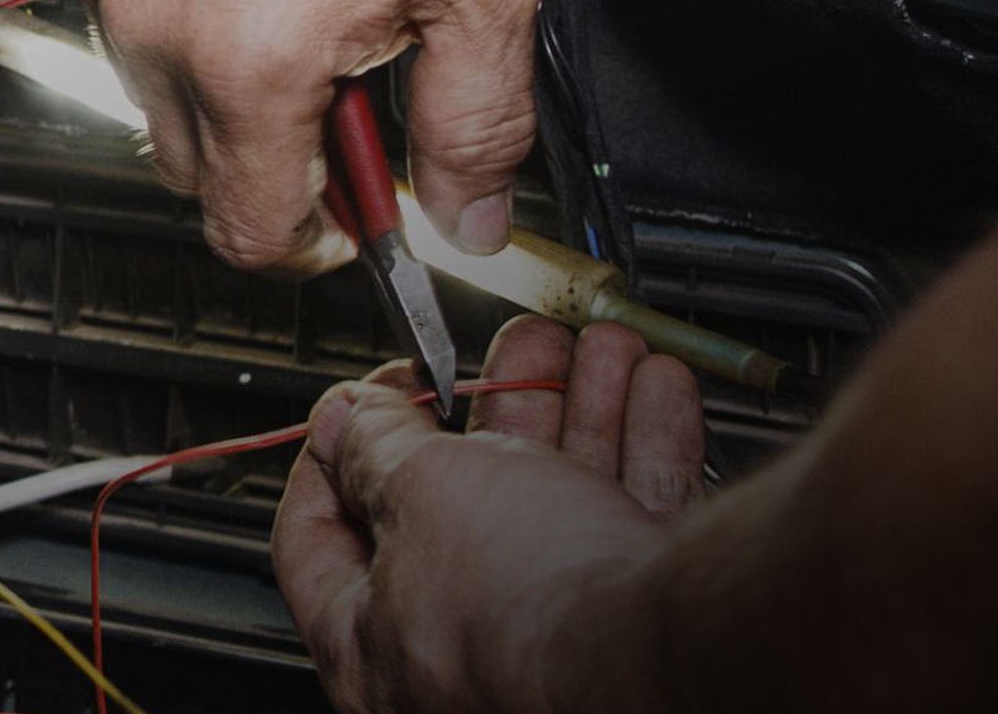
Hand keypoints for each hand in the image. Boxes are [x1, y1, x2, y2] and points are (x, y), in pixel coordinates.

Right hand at [80, 0, 544, 273]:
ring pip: (159, 95)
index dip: (318, 238)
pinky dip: (190, 16)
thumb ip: (481, 123)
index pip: (251, 232)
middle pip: (196, 176)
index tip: (355, 210)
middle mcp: (155, 35)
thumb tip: (473, 215)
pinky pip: (133, 18)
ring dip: (227, 85)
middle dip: (274, 161)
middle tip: (350, 89)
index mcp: (245, 70)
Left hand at [273, 319, 704, 713]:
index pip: (320, 539)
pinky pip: (629, 517)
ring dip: (579, 405)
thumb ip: (374, 446)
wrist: (678, 647)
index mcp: (374, 645)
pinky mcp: (635, 623)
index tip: (365, 398)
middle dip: (498, 405)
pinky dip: (642, 442)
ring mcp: (552, 639)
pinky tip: (653, 385)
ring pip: (556, 498)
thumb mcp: (419, 491)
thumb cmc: (529, 602)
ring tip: (597, 347)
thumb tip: (344, 420)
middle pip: (460, 503)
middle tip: (514, 351)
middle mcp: (462, 650)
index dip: (337, 452)